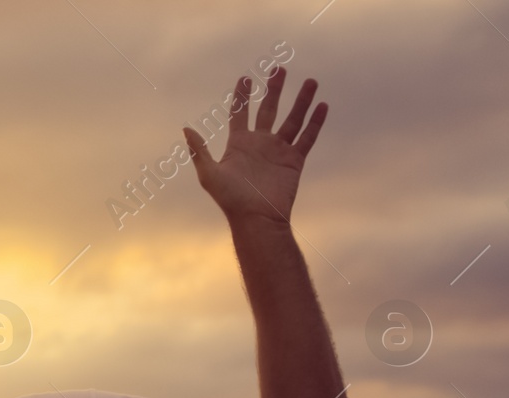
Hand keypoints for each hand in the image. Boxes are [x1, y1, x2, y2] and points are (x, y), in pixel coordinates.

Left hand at [181, 68, 327, 226]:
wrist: (256, 218)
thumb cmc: (230, 199)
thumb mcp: (209, 173)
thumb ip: (199, 150)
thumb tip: (186, 128)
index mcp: (239, 144)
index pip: (240, 113)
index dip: (242, 96)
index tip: (245, 78)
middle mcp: (259, 144)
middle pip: (268, 109)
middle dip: (274, 89)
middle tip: (280, 69)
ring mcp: (278, 151)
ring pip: (292, 119)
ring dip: (301, 101)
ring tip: (311, 81)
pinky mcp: (294, 161)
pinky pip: (307, 138)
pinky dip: (315, 122)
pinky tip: (322, 106)